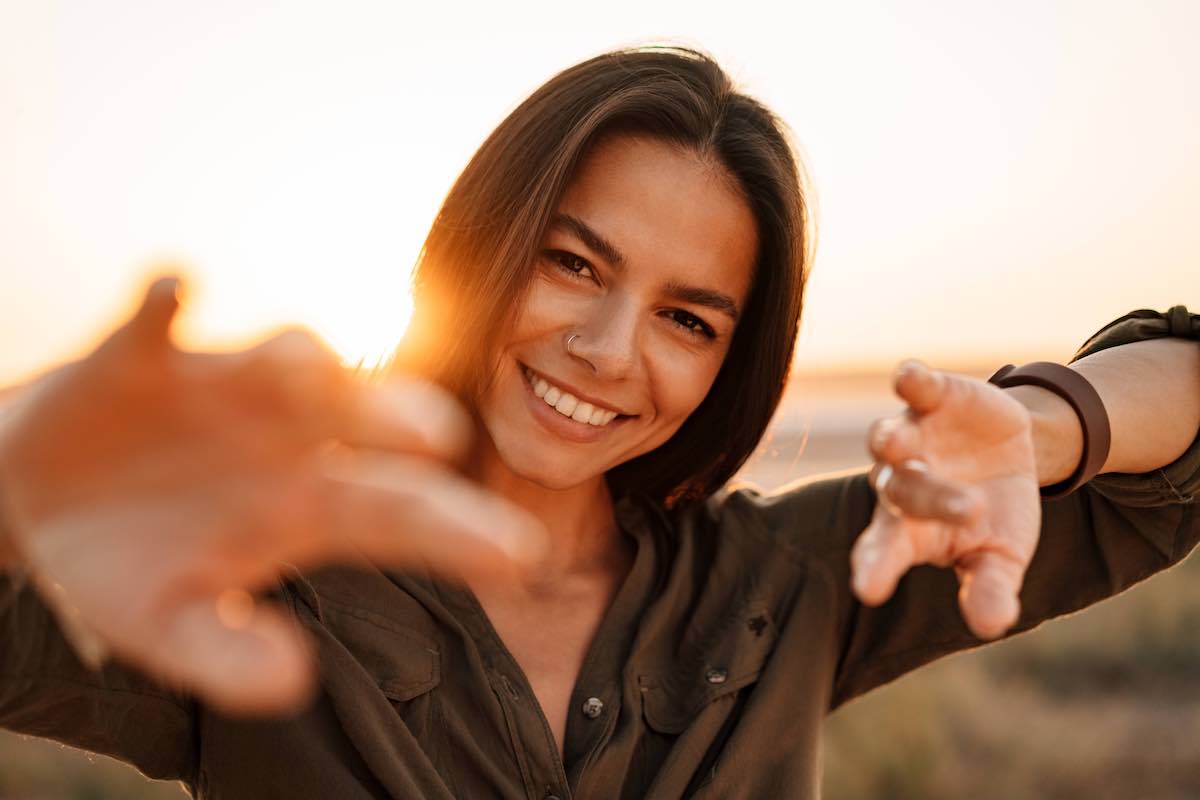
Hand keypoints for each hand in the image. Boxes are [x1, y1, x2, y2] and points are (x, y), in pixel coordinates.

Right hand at [0, 276, 546, 714]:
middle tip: (435, 433)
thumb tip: (297, 681)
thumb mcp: (173, 626)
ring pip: (280, 361)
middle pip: (361, 420)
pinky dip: (164, 303)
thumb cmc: (135, 567)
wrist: (47, 500)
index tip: (521, 556)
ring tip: (307, 368)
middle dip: (395, 419)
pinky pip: (158, 321)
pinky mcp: (144, 356)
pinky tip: (174, 287)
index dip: (461, 533)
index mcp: (314, 506)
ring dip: (296, 361)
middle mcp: (290, 436)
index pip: (403, 516)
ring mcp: (223, 388)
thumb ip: (228, 657)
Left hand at [850, 360, 1041, 639]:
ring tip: (901, 443)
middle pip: (900, 492)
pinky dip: (911, 380)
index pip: (881, 551)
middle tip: (970, 510)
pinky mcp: (931, 397)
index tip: (870, 589)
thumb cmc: (991, 518)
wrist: (1008, 455)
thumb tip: (993, 625)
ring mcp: (910, 435)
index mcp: (906, 529)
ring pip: (887, 439)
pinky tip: (910, 376)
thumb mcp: (999, 556)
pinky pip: (913, 387)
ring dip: (893, 441)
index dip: (874, 567)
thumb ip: (989, 586)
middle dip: (930, 499)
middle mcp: (897, 480)